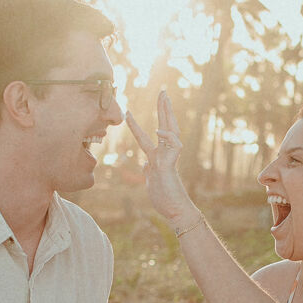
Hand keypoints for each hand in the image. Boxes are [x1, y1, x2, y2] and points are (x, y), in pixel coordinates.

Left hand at [126, 89, 196, 226]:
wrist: (175, 211)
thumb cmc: (164, 198)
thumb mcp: (151, 180)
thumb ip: (149, 169)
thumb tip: (145, 163)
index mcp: (156, 157)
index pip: (147, 137)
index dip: (136, 125)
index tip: (127, 112)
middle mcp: (164, 154)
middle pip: (165, 126)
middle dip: (163, 109)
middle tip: (162, 91)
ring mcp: (168, 158)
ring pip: (171, 130)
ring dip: (167, 113)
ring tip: (164, 98)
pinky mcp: (171, 165)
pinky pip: (173, 146)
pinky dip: (168, 136)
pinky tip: (159, 130)